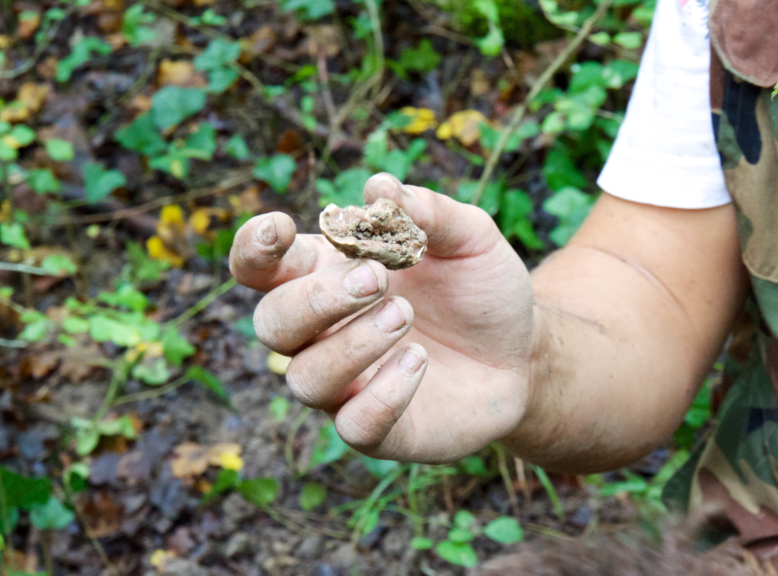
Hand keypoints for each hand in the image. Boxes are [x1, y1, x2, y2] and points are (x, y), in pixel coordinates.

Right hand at [230, 173, 536, 462]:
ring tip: (405, 316)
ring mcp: (348, 386)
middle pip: (272, 322)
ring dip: (351, 344)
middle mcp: (325, 335)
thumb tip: (379, 187)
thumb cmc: (481, 291)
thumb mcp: (470, 238)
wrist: (524, 355)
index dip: (253, 249)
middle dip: (316, 299)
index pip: (261, 268)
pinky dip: (383, 393)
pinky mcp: (380, 430)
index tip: (280, 228)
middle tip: (378, 278)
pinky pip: (354, 425)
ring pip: (305, 377)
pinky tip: (419, 361)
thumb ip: (427, 211)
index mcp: (330, 278)